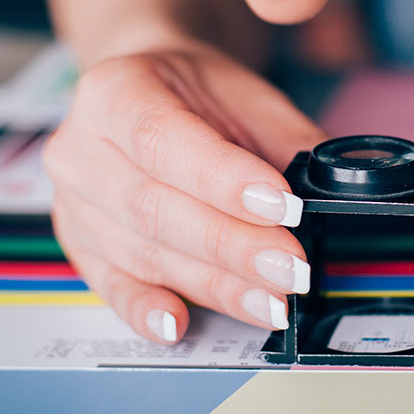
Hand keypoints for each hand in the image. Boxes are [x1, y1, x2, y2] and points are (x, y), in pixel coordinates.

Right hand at [43, 42, 326, 342]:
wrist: (145, 97)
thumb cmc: (192, 93)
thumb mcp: (245, 95)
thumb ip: (288, 139)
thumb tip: (338, 192)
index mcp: (113, 89)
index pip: (162, 138)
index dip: (222, 179)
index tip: (282, 205)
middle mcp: (80, 146)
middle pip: (152, 205)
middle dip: (231, 244)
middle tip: (290, 267)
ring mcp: (74, 200)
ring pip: (142, 251)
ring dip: (212, 283)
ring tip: (270, 300)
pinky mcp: (81, 243)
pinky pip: (111, 284)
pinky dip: (146, 309)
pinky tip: (180, 323)